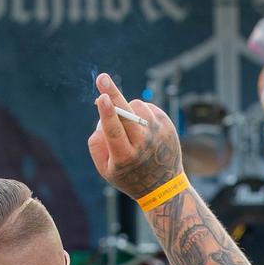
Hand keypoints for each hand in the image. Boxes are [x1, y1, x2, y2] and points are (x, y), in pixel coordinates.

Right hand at [87, 73, 182, 200]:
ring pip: (137, 105)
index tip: (102, 98)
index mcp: (125, 157)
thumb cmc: (129, 176)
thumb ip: (96, 144)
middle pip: (127, 114)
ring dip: (126, 109)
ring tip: (128, 125)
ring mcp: (158, 134)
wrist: (163, 186)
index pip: (115, 132)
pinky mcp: (168, 125)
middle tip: (101, 78)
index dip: (107, 114)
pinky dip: (139, 112)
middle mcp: (144, 144)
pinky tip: (140, 127)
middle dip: (113, 94)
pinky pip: (147, 107)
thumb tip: (101, 115)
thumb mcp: (105, 170)